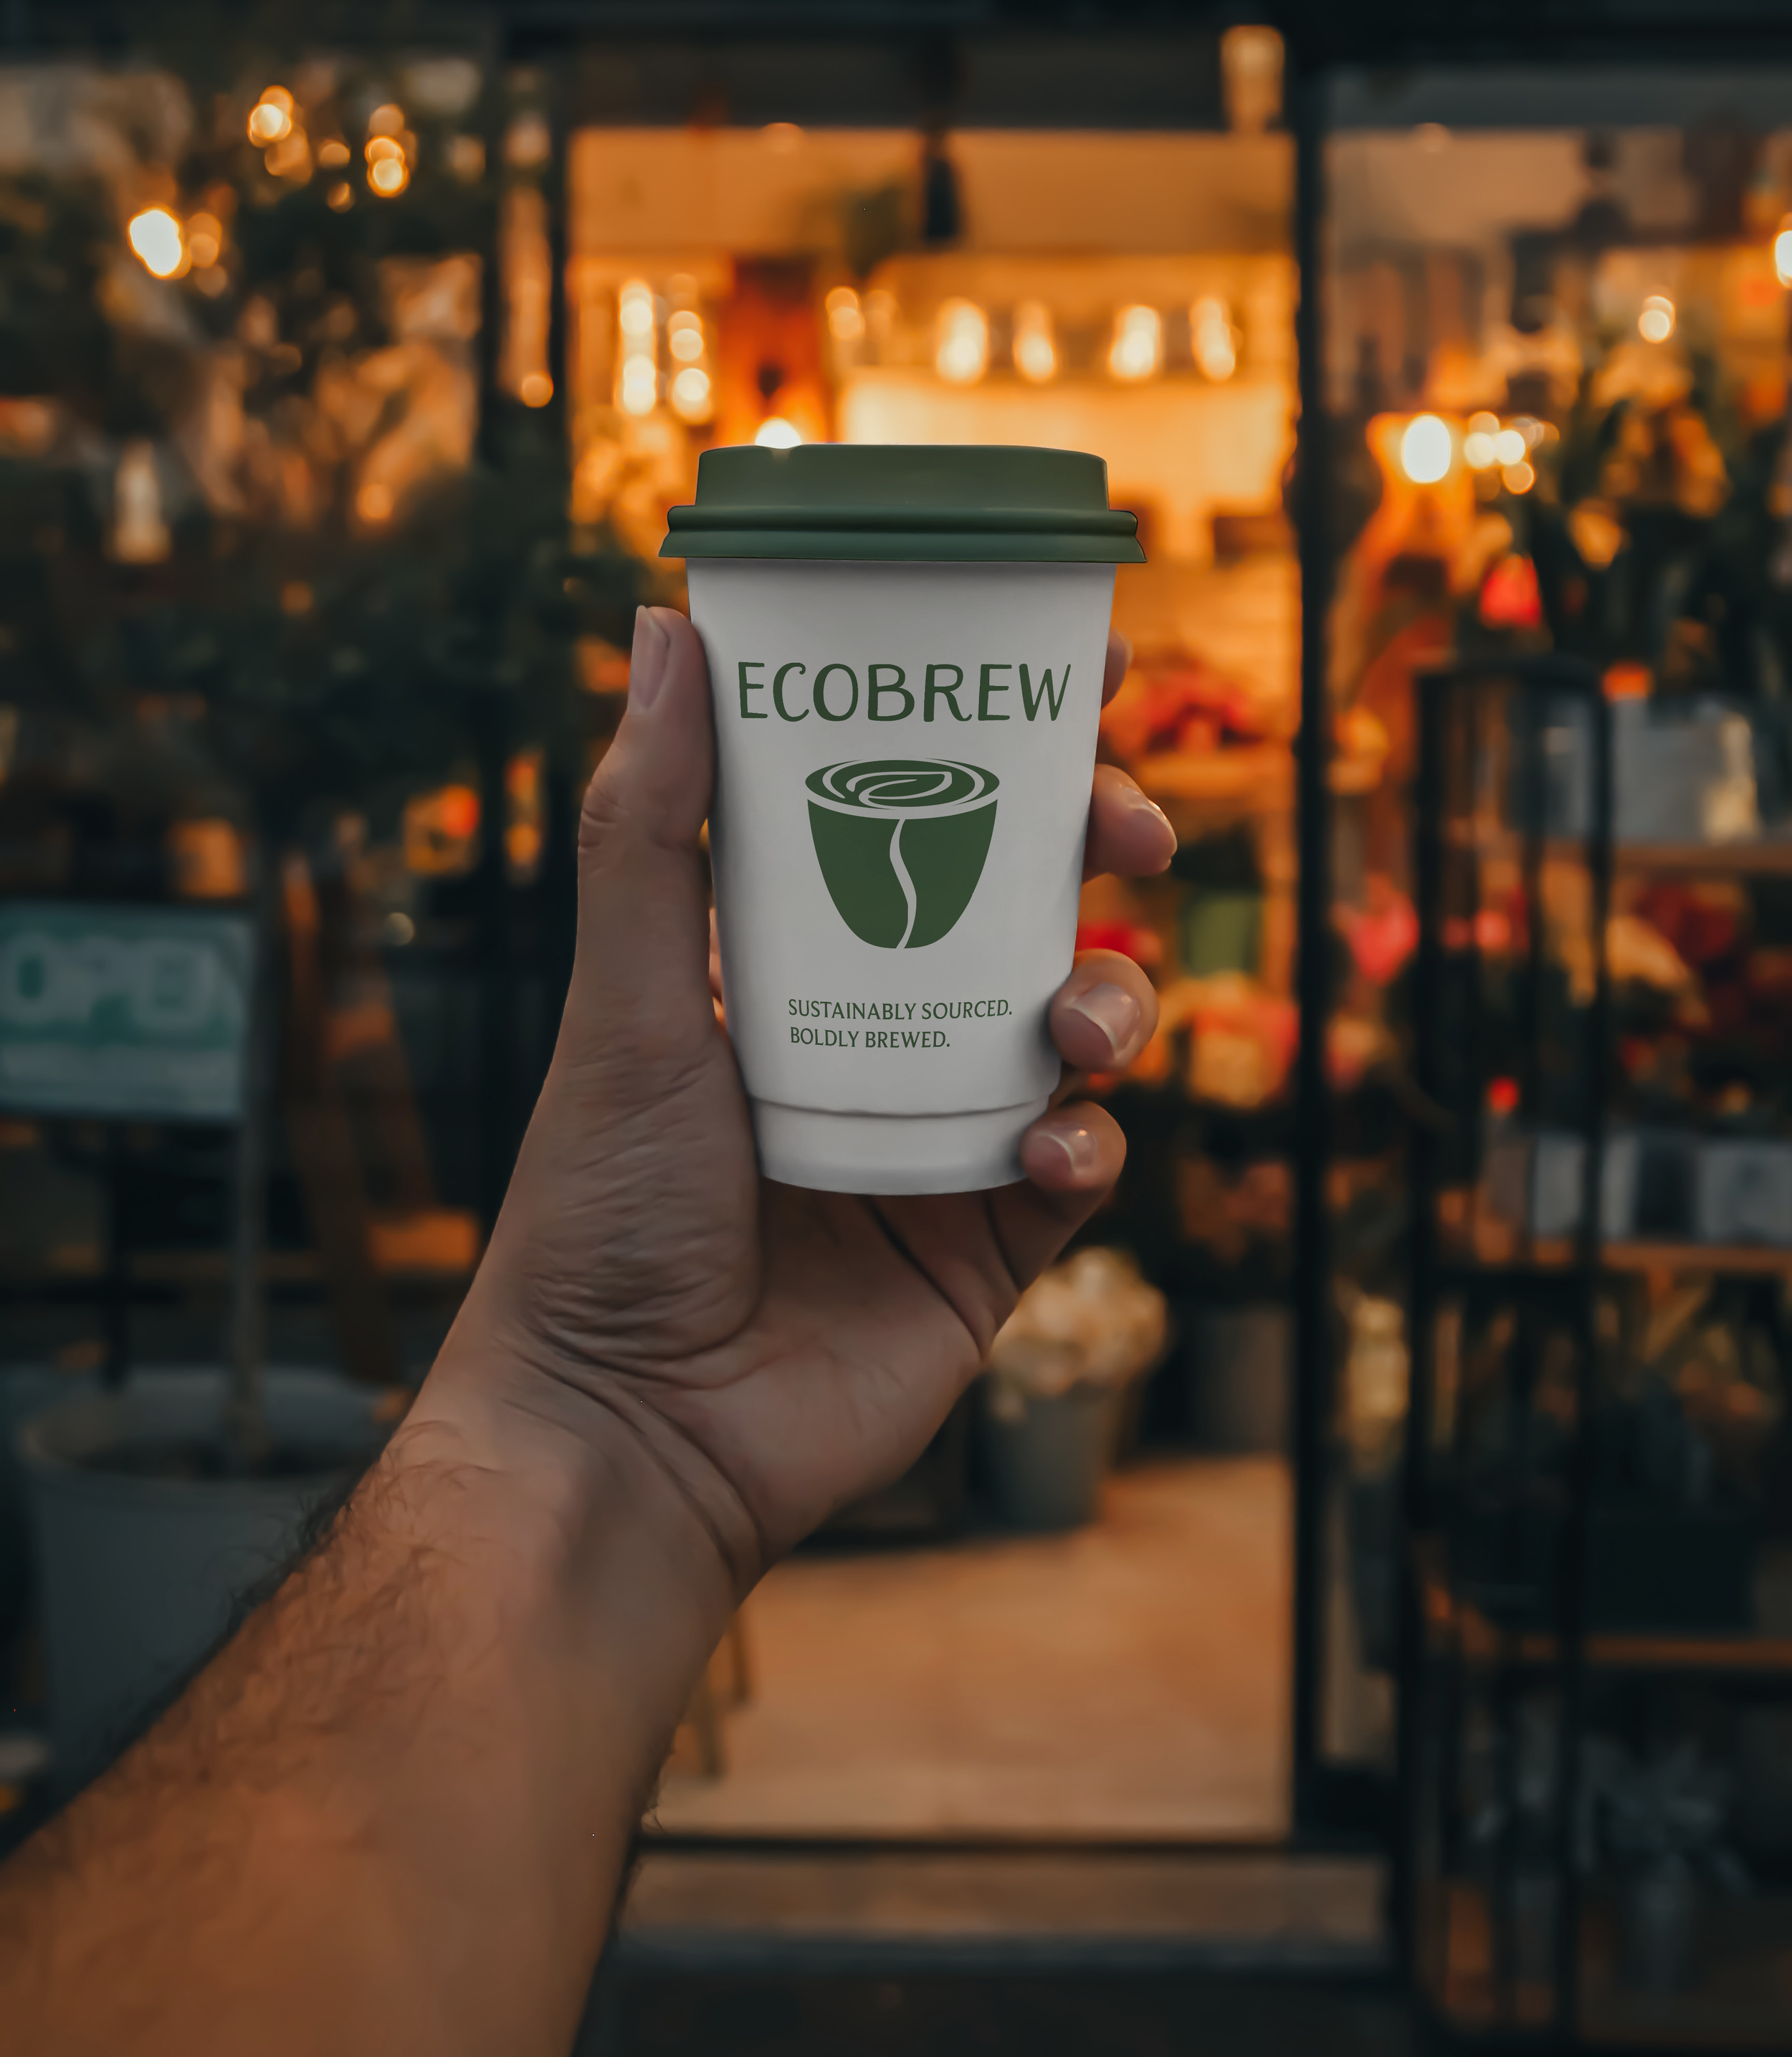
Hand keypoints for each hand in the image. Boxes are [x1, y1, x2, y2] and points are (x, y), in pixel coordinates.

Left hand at [440, 605, 1174, 1590]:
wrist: (629, 1431)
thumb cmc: (599, 1213)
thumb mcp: (627, 1001)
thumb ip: (649, 826)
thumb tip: (664, 625)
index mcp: (794, 961)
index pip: (912, 810)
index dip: (1001, 738)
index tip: (1080, 667)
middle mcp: (877, 1034)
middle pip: (1026, 904)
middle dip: (1098, 849)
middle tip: (1132, 830)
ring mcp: (940, 1139)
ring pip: (1080, 1025)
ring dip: (1112, 997)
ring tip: (1073, 1019)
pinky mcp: (986, 1245)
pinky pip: (1080, 1168)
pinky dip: (1083, 1145)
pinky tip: (1043, 1153)